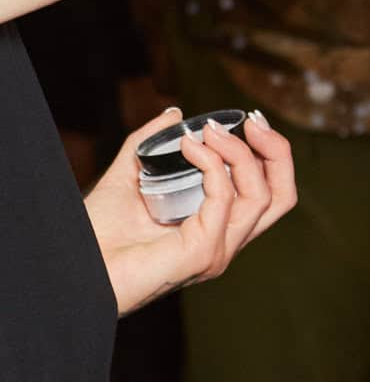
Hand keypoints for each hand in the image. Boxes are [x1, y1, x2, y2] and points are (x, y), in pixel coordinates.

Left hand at [82, 106, 296, 314]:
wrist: (75, 267)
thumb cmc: (96, 237)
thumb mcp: (128, 177)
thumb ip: (149, 144)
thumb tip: (175, 115)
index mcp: (216, 229)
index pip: (270, 193)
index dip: (271, 154)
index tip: (249, 121)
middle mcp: (224, 242)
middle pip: (282, 196)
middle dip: (277, 151)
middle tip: (253, 121)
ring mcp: (217, 251)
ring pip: (260, 194)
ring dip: (239, 152)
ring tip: (208, 130)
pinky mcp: (203, 253)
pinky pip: (223, 199)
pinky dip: (211, 164)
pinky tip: (189, 147)